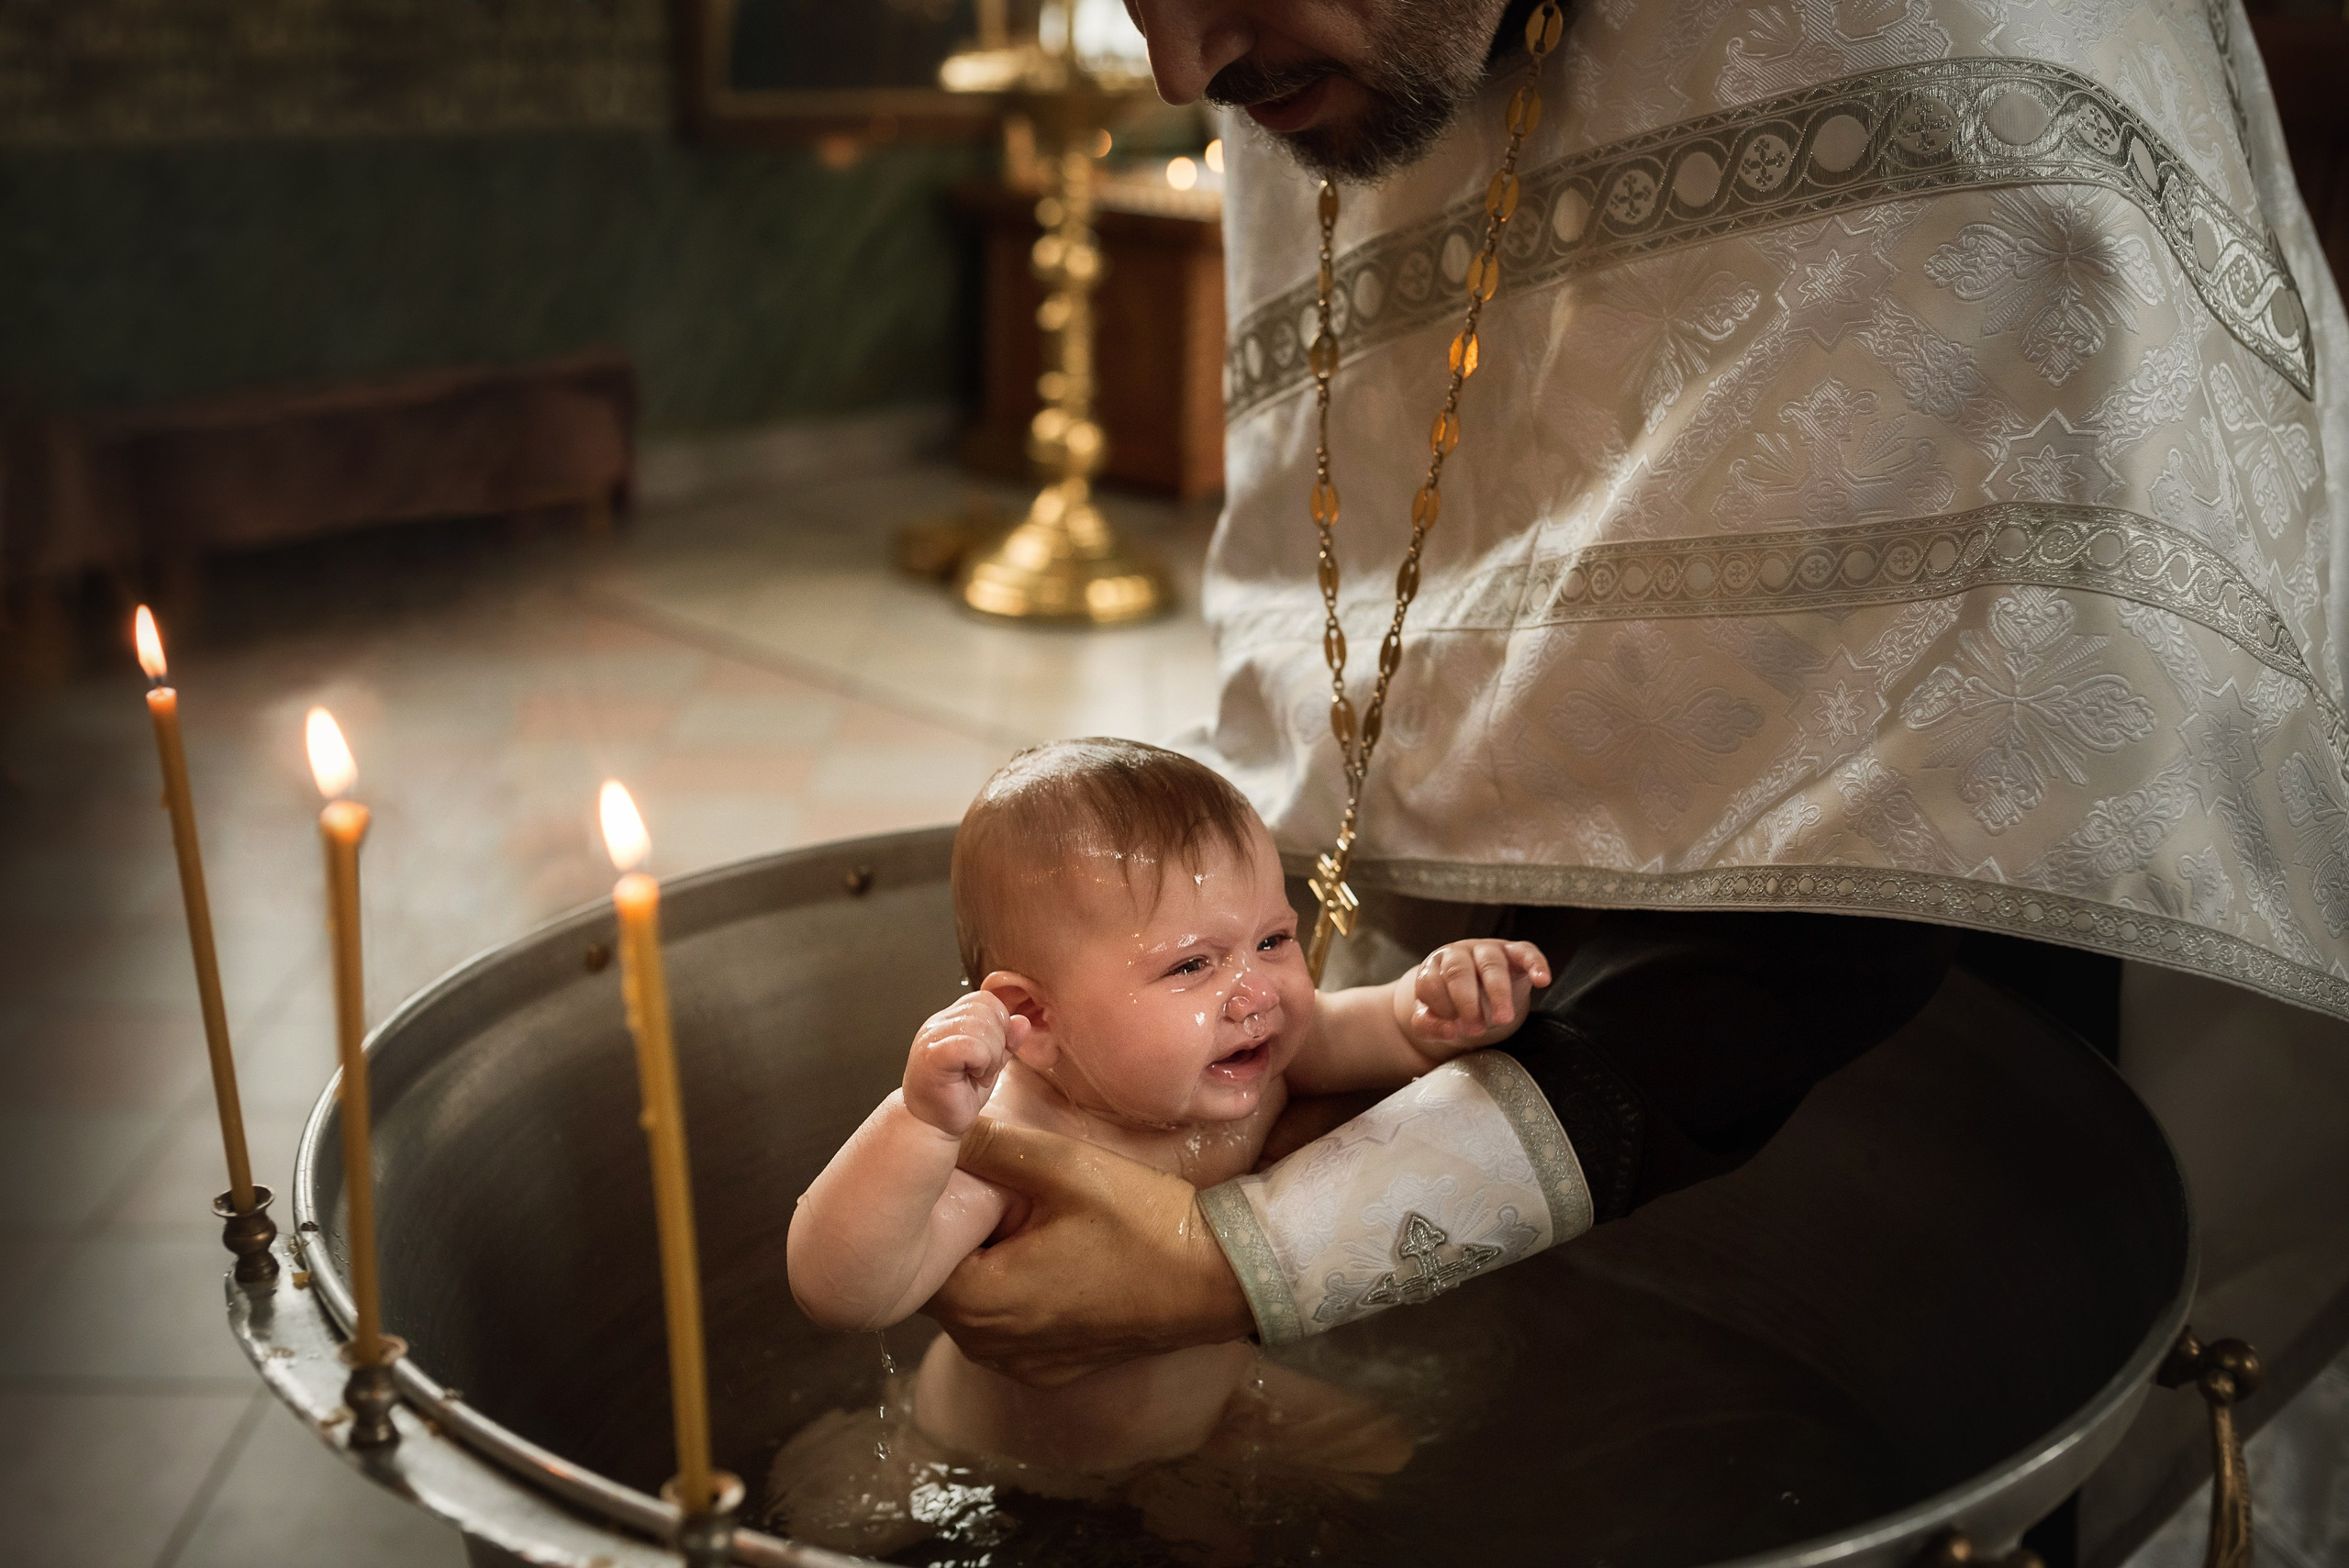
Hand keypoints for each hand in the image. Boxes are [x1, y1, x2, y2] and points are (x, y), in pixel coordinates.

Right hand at [902, 992, 1028, 1136]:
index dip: (1000, 1024)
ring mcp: (932, 1037)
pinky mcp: (933, 1055)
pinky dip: (980, 1062)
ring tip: (977, 1073)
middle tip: (984, 1068)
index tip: (993, 1053)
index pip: (985, 999)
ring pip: (981, 1025)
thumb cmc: (954, 1097)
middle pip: (986, 1008)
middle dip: (998, 1042)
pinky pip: (970, 1045)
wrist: (930, 1125)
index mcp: (950, 1020)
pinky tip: (972, 1076)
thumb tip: (1022, 1022)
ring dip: (990, 1056)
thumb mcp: (989, 1064)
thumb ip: (1006, 1042)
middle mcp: (938, 1023)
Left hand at [927, 1118, 1253, 1386]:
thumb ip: (994, 1144)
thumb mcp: (1065, 1167)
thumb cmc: (1140, 1222)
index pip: (920, 1258)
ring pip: (977, 1307)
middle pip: (947, 1282)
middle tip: (999, 1196)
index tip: (965, 1186)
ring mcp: (1021, 1365)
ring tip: (1027, 1224)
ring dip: (990, 1268)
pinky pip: (1011, 1329)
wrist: (1217, 1279)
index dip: (937, 1217)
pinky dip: (1019, 1296)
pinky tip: (1052, 1260)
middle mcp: (990, 1347)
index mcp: (981, 1302)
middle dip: (964, 1239)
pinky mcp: (1052, 1371)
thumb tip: (939, 1118)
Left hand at [1397, 939, 1550, 1055]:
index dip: (1441, 1007)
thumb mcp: (1436, 1020)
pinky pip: (1527, 952)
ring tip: (1503, 1019)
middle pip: (1459, 970)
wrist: (1477, 997)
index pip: (1430, 982)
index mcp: (1433, 968)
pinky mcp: (1515, 952)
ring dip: (1498, 992)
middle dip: (1467, 1002)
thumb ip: (1431, 1027)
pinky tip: (1542, 980)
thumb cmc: (1454, 1007)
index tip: (1453, 1030)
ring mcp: (1487, 950)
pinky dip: (1535, 964)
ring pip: (1492, 963)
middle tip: (1476, 1029)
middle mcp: (1458, 954)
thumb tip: (1450, 1030)